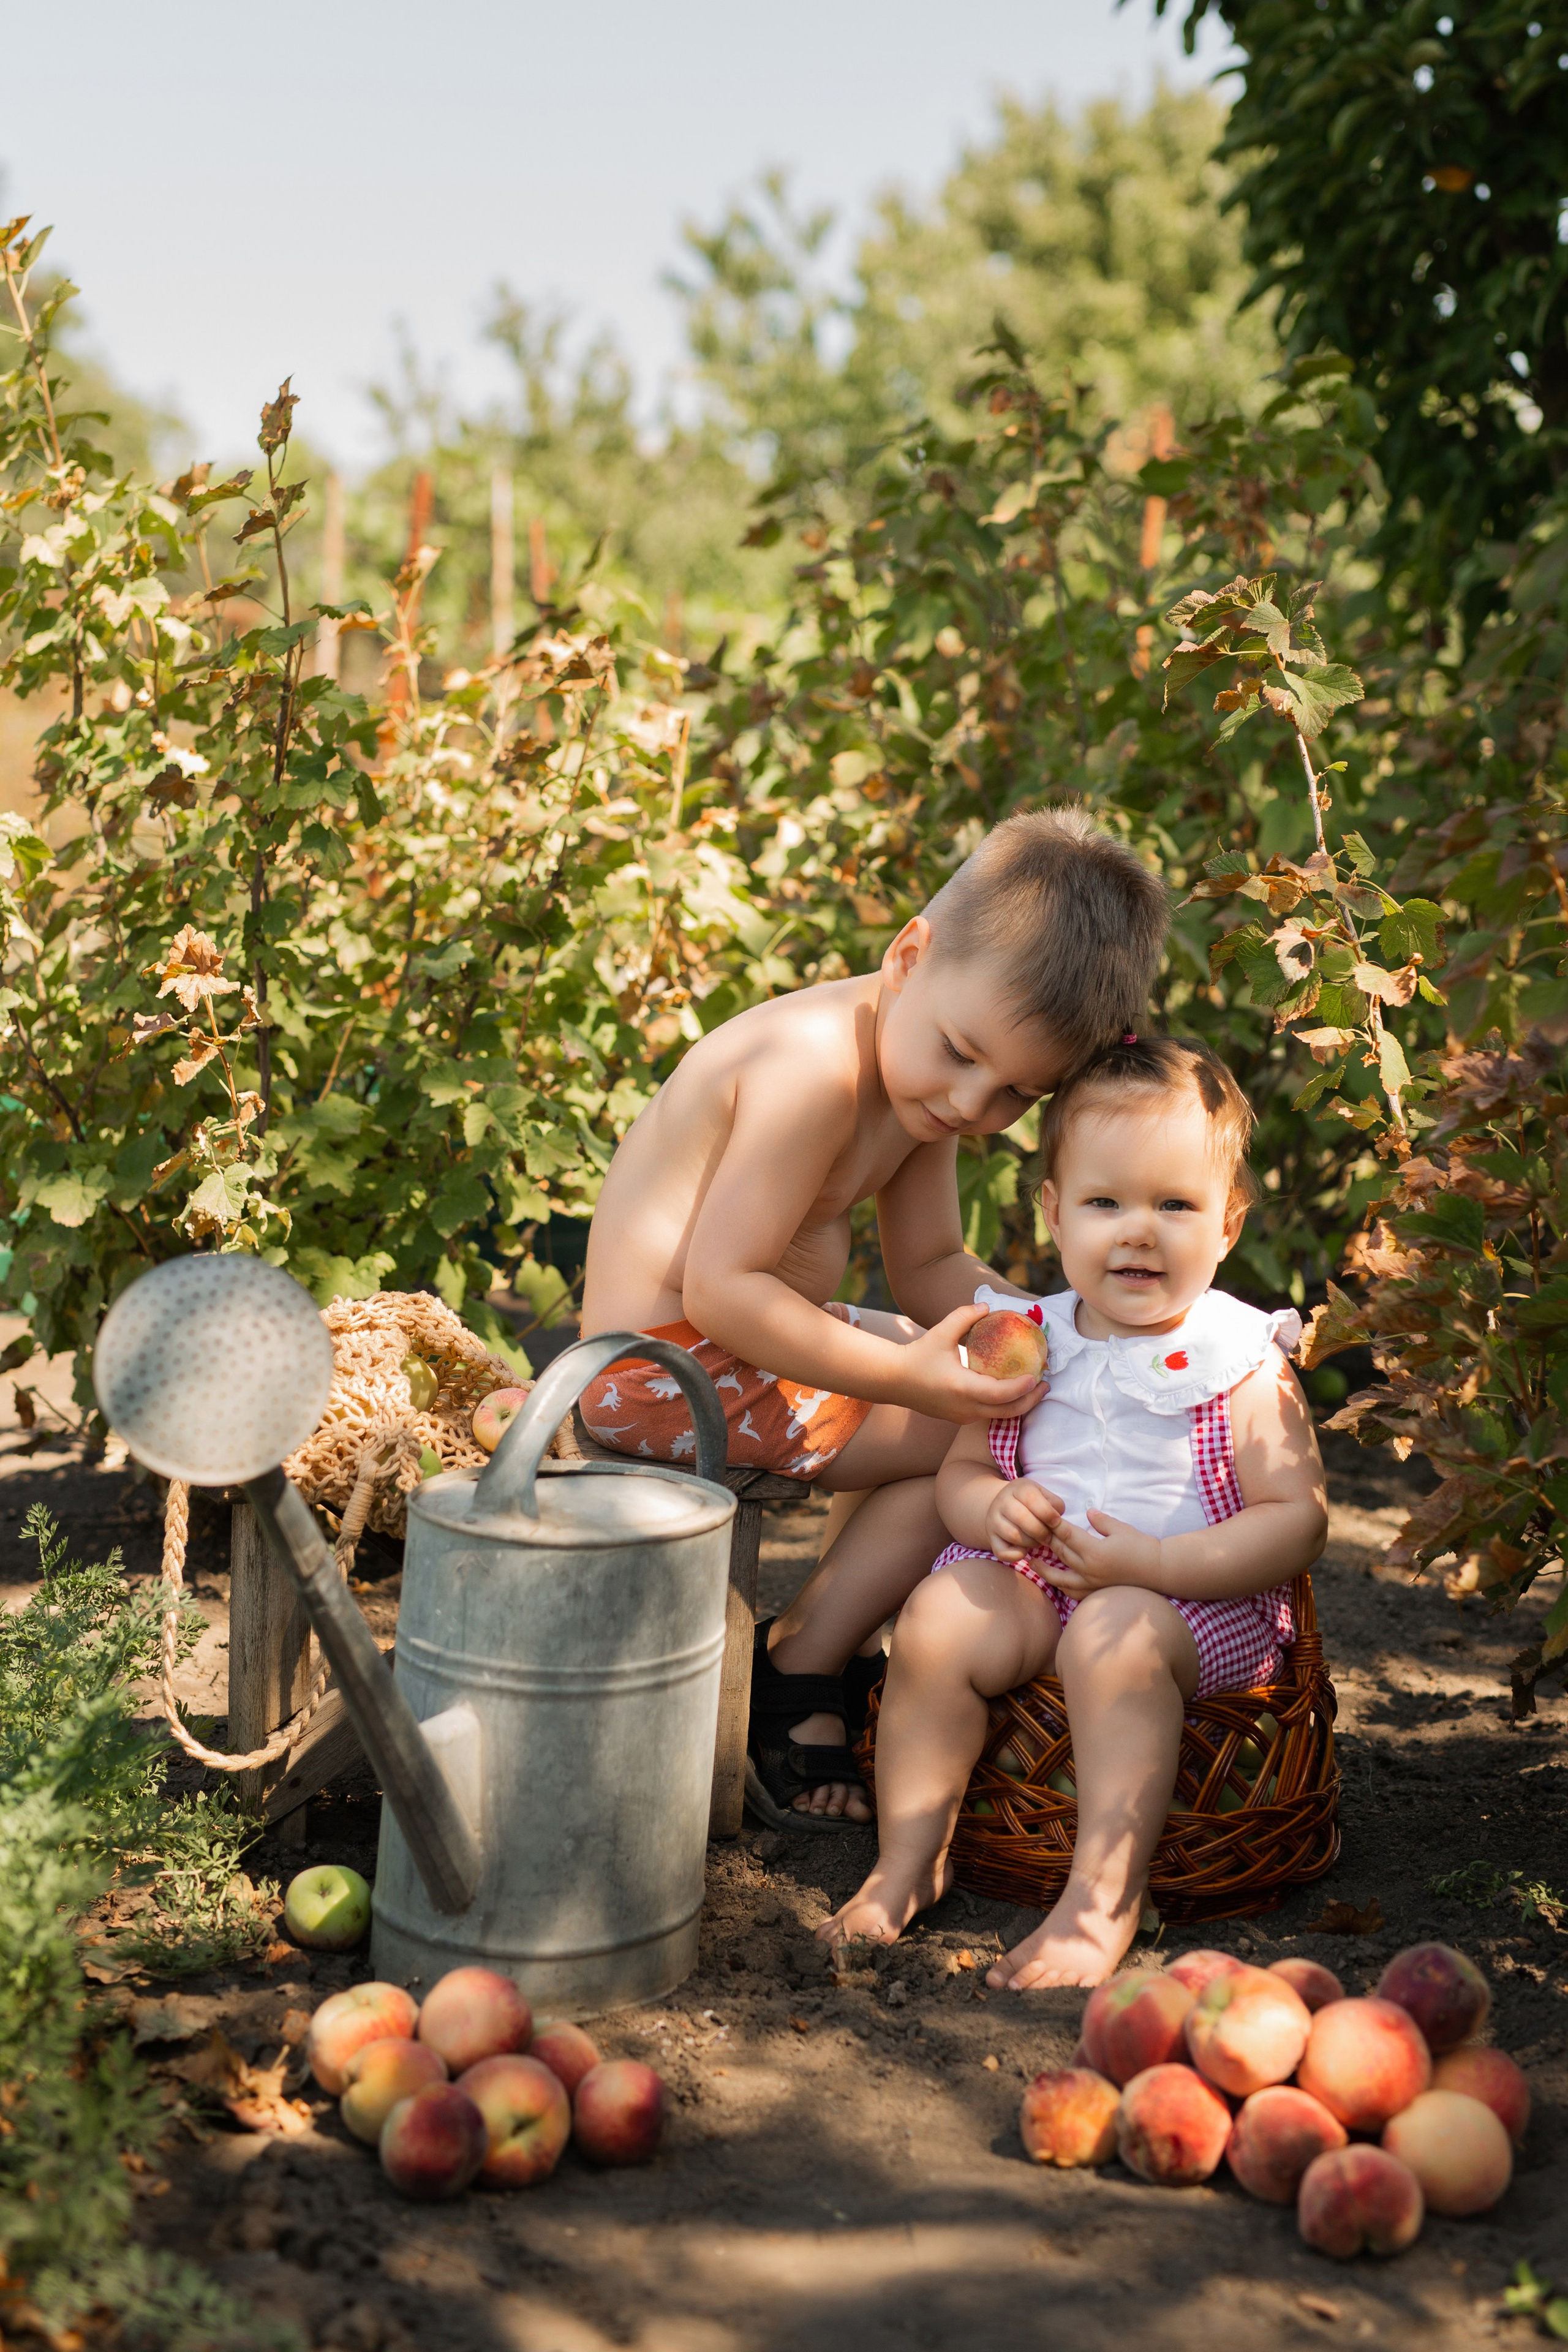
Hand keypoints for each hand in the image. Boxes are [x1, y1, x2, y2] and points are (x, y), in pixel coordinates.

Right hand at [892, 1303, 1047, 1424]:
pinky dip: (1004, 1407)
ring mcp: (962, 1416)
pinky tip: (1012, 1393)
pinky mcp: (959, 1418)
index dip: (1021, 1389)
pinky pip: (988, 1415)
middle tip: (1045, 1385)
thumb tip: (987, 1307)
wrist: (894, 1380)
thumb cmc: (918, 1355)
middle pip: (1007, 1411)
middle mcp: (965, 1408)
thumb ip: (964, 1317)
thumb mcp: (940, 1332)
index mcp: (962, 1388)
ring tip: (1034, 1389)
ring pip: (999, 1416)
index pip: (1000, 1394)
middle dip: (1030, 1401)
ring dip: (1019, 1405)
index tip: (1036, 1377)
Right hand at [985, 1477, 1063, 1562]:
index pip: (1031, 1498)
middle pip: (1022, 1518)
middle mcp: (1002, 1502)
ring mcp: (993, 1520)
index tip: (1056, 1522)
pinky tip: (1025, 1551)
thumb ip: (1054, 1504)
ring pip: (1013, 1535)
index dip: (1048, 1513)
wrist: (1005, 1505)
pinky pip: (1002, 1552)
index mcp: (1018, 1488)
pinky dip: (1017, 1555)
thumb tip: (1056, 1520)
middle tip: (1049, 1536)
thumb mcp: (1043, 1495)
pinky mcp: (991, 1538)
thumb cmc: (1031, 1502)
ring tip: (1038, 1541)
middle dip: (1041, 1531)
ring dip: (1031, 1543)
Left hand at [1036, 1508, 1161, 1595]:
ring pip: (1060, 1578)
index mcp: (1094, 1551)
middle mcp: (1089, 1570)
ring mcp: (1092, 1584)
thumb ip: (1101, 1520)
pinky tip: (1056, 1582)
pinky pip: (1073, 1592)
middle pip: (1060, 1553)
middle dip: (1047, 1542)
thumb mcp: (1121, 1528)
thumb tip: (1088, 1512)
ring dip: (1045, 1570)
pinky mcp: (1096, 1593)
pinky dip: (1062, 1587)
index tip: (1044, 1517)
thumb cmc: (1141, 1547)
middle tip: (1034, 1533)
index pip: (1067, 1535)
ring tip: (1032, 1563)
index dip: (1054, 1525)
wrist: (1158, 1571)